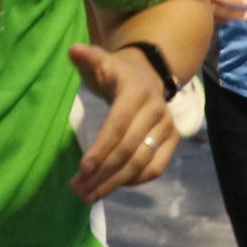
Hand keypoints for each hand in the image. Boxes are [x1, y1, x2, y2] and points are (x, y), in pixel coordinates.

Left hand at [67, 43, 177, 203]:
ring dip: (115, 183)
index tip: (82, 169)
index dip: (101, 148)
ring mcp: (167, 127)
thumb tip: (73, 51)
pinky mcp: (173, 141)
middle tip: (78, 190)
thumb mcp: (101, 61)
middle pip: (128, 150)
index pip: (117, 126)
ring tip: (89, 195)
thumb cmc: (116, 72)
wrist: (148, 75)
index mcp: (135, 92)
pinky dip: (135, 181)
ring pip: (141, 163)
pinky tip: (113, 186)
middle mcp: (156, 111)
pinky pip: (156, 168)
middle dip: (102, 173)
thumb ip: (88, 58)